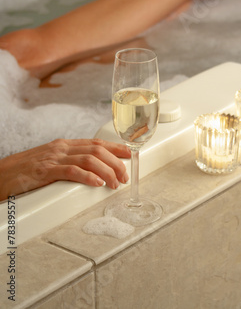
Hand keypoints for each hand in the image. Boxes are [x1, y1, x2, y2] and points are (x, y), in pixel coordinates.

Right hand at [0, 138, 130, 200]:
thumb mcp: (50, 162)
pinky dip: (88, 176)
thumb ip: (68, 162)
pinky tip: (97, 183)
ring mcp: (53, 158)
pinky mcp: (44, 171)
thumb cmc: (24, 171)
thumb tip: (92, 171)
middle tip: (124, 176)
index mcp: (64, 145)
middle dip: (116, 162)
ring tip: (115, 182)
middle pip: (97, 150)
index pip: (96, 142)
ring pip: (89, 159)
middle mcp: (61, 148)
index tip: (130, 154)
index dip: (116, 148)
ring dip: (107, 171)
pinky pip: (71, 171)